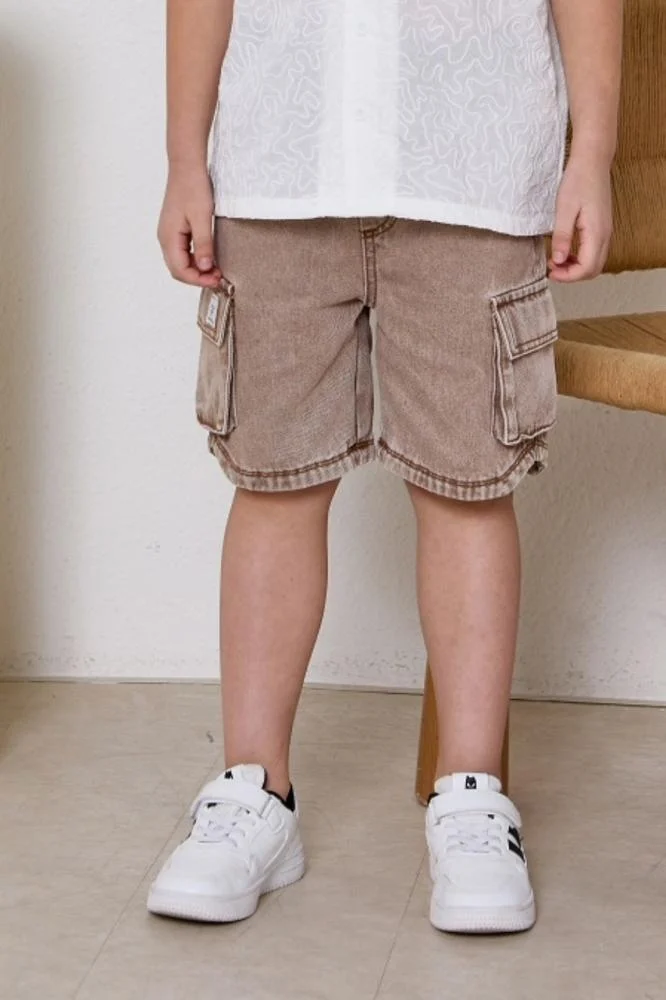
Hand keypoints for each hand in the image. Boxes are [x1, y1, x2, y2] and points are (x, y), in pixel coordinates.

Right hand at [158, 165, 221, 287]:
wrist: (187, 167)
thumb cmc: (193, 187)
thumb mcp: (202, 218)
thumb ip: (203, 245)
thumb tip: (205, 268)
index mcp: (168, 238)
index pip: (180, 271)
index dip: (198, 280)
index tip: (217, 280)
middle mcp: (165, 238)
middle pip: (178, 270)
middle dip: (198, 277)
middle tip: (219, 277)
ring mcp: (169, 234)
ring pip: (181, 262)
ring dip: (197, 269)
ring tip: (216, 269)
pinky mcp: (175, 230)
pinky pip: (183, 252)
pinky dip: (195, 259)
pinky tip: (209, 258)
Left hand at [548, 152, 613, 282]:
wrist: (592, 161)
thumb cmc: (578, 180)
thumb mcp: (564, 209)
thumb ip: (562, 237)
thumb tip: (558, 261)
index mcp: (596, 233)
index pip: (586, 268)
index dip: (567, 276)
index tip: (550, 271)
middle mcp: (605, 235)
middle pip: (593, 270)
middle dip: (572, 275)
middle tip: (551, 269)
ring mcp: (606, 232)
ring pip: (595, 262)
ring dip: (576, 268)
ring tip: (556, 261)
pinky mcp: (602, 228)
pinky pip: (595, 252)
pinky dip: (581, 258)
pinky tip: (565, 252)